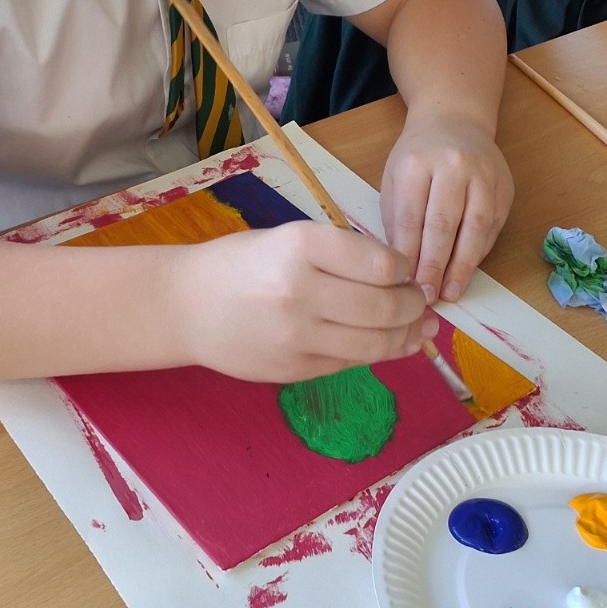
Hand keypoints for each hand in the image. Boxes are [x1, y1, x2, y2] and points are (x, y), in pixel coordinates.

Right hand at [178, 222, 437, 381]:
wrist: (185, 306)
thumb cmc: (240, 264)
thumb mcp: (288, 238)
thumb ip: (341, 256)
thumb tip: (404, 280)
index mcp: (300, 246)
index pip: (382, 264)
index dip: (405, 270)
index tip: (404, 271)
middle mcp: (299, 291)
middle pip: (385, 307)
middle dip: (415, 305)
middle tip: (421, 301)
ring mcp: (296, 336)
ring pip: (375, 343)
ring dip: (406, 335)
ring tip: (416, 327)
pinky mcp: (293, 369)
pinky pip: (350, 363)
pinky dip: (376, 353)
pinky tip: (386, 344)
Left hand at [379, 114, 512, 304]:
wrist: (454, 119)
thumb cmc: (417, 157)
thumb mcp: (394, 180)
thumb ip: (397, 221)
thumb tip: (402, 269)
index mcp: (416, 164)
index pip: (412, 219)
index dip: (409, 257)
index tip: (404, 286)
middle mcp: (454, 166)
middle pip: (444, 225)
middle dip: (436, 266)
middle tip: (428, 296)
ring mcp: (484, 174)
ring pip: (476, 228)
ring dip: (463, 266)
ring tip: (452, 292)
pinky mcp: (505, 185)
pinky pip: (493, 226)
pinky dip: (479, 252)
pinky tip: (466, 271)